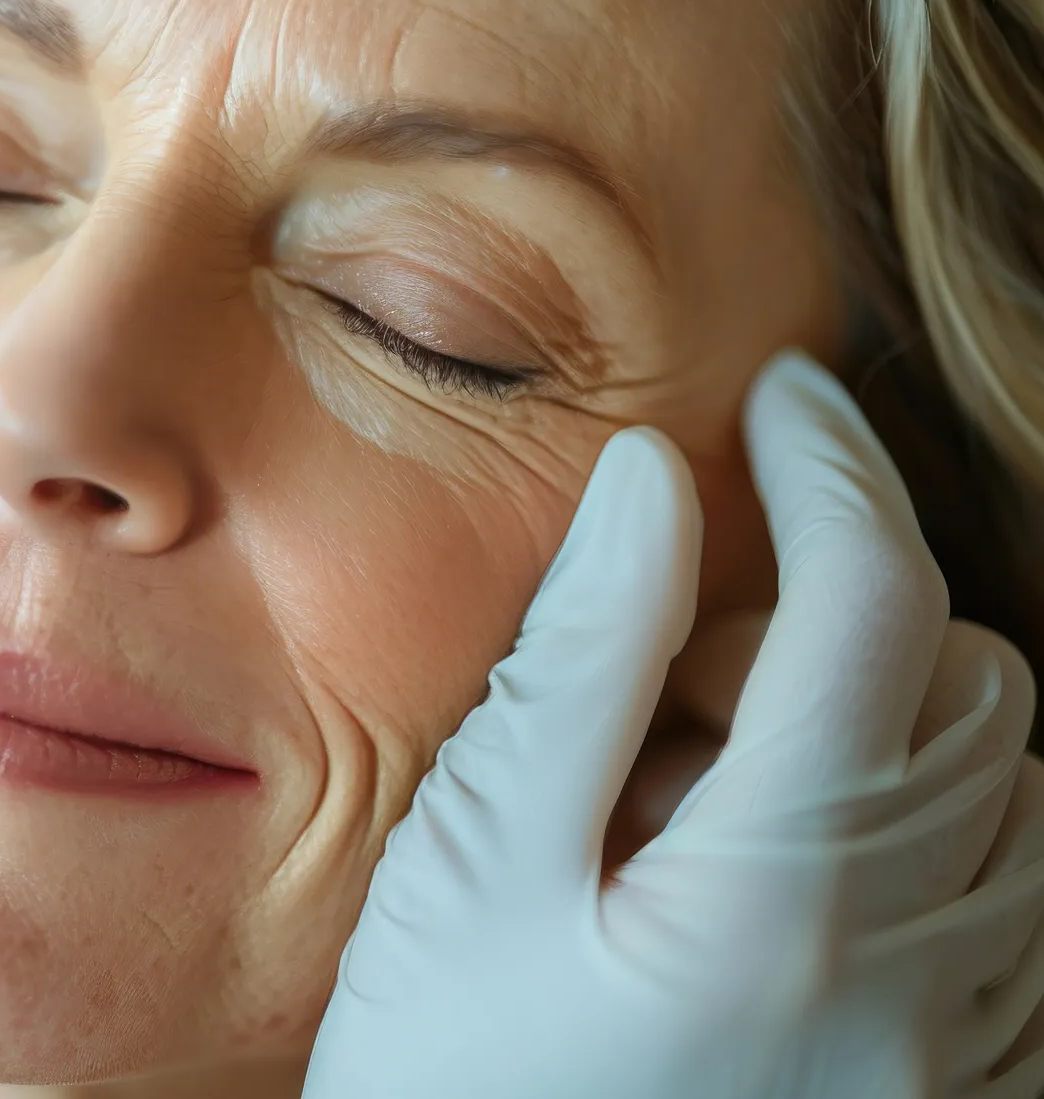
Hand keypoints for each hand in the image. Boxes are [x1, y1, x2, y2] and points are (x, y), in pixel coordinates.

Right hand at [303, 351, 1043, 1098]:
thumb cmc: (444, 1089)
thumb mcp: (470, 870)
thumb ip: (574, 668)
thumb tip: (652, 486)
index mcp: (790, 898)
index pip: (879, 604)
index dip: (833, 471)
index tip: (776, 401)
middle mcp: (925, 972)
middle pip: (963, 685)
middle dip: (832, 625)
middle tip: (668, 680)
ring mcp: (960, 1043)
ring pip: (999, 788)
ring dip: (864, 733)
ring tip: (686, 806)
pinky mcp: (961, 1090)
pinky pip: (1008, 903)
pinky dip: (906, 836)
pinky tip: (757, 886)